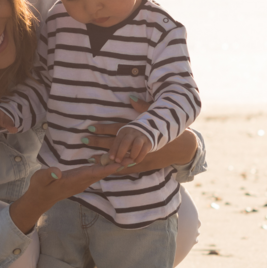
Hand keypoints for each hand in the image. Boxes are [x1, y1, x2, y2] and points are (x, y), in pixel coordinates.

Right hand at [11, 159, 129, 233]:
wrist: (40, 198)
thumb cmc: (39, 187)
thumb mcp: (40, 178)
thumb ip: (48, 174)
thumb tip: (57, 171)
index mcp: (74, 180)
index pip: (93, 173)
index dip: (107, 167)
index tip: (120, 163)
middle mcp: (81, 182)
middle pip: (102, 173)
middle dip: (116, 166)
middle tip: (132, 157)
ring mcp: (82, 182)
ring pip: (100, 173)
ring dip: (112, 166)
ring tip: (126, 158)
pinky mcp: (80, 181)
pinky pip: (95, 173)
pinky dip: (104, 167)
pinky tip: (110, 161)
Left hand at [79, 101, 196, 171]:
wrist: (183, 146)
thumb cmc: (170, 128)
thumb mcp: (157, 115)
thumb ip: (142, 107)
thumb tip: (130, 97)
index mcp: (139, 129)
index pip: (117, 128)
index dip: (103, 128)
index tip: (89, 127)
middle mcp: (138, 142)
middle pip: (114, 142)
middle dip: (98, 141)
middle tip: (83, 139)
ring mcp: (141, 154)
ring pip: (119, 156)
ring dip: (104, 157)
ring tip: (90, 158)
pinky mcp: (145, 163)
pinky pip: (128, 167)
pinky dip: (116, 169)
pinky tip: (106, 170)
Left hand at [110, 126, 151, 166]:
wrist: (146, 131)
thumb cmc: (131, 138)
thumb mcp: (123, 139)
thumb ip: (118, 147)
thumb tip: (110, 158)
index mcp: (124, 132)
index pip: (118, 140)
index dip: (114, 149)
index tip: (111, 158)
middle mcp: (133, 133)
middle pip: (126, 141)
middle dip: (121, 152)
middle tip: (118, 161)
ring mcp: (141, 137)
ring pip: (137, 145)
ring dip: (132, 154)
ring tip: (129, 161)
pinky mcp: (148, 142)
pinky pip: (144, 151)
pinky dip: (139, 157)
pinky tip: (135, 161)